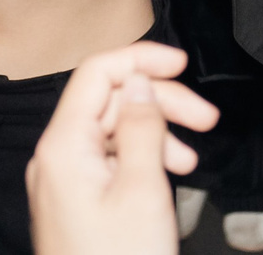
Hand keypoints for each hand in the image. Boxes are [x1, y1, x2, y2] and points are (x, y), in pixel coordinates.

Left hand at [27, 41, 217, 254]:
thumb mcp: (142, 190)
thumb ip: (143, 127)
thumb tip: (140, 82)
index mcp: (63, 147)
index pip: (97, 74)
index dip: (141, 59)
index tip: (180, 63)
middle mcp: (57, 159)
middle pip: (110, 101)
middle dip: (160, 103)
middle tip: (205, 119)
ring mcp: (65, 183)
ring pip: (114, 132)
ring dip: (157, 134)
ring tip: (191, 160)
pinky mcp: (77, 203)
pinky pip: (110, 161)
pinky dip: (142, 160)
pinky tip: (170, 175)